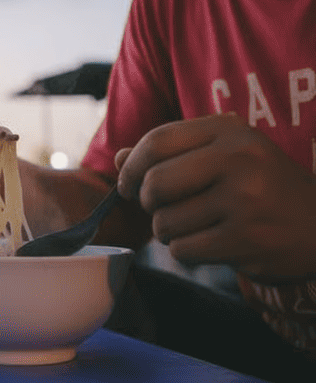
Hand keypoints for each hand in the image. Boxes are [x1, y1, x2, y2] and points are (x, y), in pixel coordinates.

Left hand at [116, 113, 315, 280]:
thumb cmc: (262, 187)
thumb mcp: (224, 155)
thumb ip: (171, 154)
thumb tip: (119, 159)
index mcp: (230, 131)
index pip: (157, 141)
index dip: (131, 166)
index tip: (128, 184)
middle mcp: (239, 159)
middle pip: (155, 183)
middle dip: (148, 203)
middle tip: (162, 209)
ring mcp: (244, 199)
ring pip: (165, 222)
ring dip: (169, 232)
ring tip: (197, 226)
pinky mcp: (246, 239)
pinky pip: (183, 250)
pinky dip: (187, 251)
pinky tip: (212, 244)